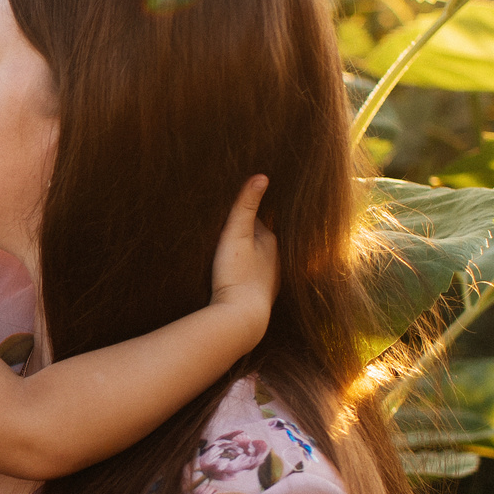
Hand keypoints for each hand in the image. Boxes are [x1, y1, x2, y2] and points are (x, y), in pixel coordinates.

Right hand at [209, 174, 278, 330]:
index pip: (253, 220)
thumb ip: (246, 205)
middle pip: (255, 241)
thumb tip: (262, 175)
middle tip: (220, 232)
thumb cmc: (237, 274)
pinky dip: (240, 276)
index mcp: (270, 241)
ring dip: (241, 257)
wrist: (241, 318)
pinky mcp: (258, 298)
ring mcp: (268, 281)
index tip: (223, 212)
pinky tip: (230, 280)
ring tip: (223, 255)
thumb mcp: (237, 234)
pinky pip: (248, 280)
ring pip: (253, 262)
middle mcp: (274, 260)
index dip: (238, 216)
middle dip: (241, 236)